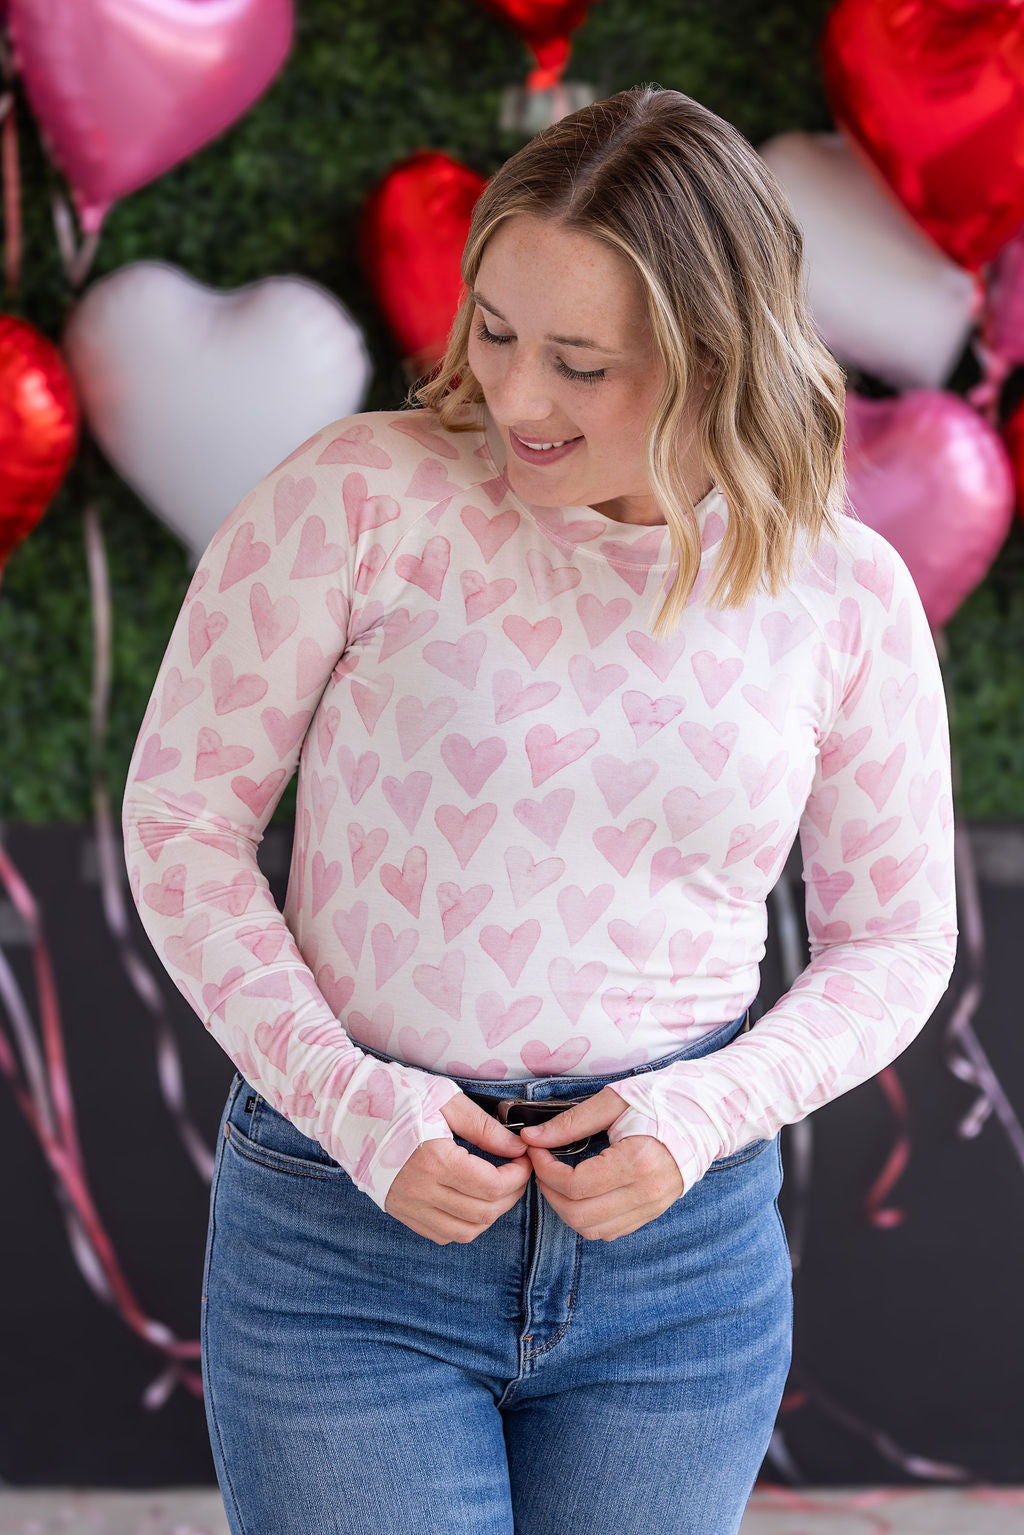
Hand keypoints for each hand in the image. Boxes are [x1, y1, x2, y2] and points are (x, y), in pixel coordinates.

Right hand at [383, 1091, 530, 1244]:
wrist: (348, 1108)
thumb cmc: (397, 1096)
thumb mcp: (445, 1100)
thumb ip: (484, 1127)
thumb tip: (516, 1147)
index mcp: (434, 1160)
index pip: (493, 1186)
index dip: (518, 1175)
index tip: (522, 1158)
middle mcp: (420, 1191)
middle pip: (484, 1213)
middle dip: (511, 1194)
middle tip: (515, 1171)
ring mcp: (408, 1206)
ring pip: (465, 1231)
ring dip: (490, 1213)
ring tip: (495, 1187)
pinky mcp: (399, 1211)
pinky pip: (442, 1233)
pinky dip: (463, 1223)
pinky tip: (468, 1199)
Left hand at [517, 1087, 684, 1240]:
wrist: (707, 1114)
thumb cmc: (663, 1100)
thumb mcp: (614, 1102)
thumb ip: (571, 1122)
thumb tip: (533, 1138)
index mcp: (638, 1162)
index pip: (575, 1185)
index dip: (546, 1170)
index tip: (536, 1150)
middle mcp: (647, 1192)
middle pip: (579, 1215)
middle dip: (550, 1192)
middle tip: (542, 1165)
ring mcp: (652, 1207)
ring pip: (592, 1229)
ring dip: (565, 1208)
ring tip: (558, 1178)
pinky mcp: (653, 1212)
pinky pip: (610, 1230)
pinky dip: (587, 1216)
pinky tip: (581, 1190)